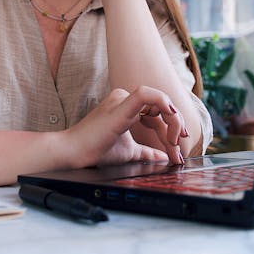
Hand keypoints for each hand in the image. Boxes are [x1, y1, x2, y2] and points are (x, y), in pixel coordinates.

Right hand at [65, 86, 185, 167]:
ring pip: (159, 101)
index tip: (176, 149)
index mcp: (126, 106)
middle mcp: (125, 98)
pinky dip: (163, 103)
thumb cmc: (96, 150)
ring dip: (172, 122)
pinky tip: (172, 117)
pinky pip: (146, 95)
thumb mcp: (129, 152)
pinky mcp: (120, 105)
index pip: (156, 114)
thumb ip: (146, 152)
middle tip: (179, 148)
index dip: (170, 129)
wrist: (74, 153)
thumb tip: (164, 158)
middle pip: (160, 108)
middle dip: (175, 127)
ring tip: (174, 144)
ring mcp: (122, 99)